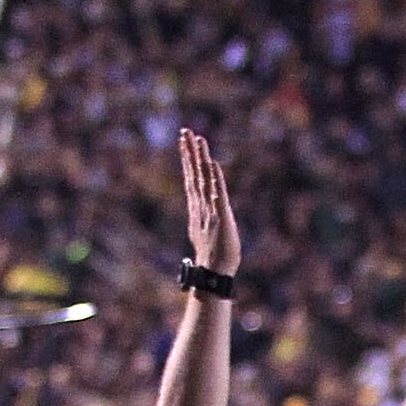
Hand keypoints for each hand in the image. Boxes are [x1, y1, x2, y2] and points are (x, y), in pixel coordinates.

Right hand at [178, 127, 239, 276]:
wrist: (214, 273)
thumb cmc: (213, 257)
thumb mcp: (207, 233)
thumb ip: (203, 220)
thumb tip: (200, 215)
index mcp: (197, 208)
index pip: (191, 179)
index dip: (188, 160)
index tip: (185, 143)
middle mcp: (200, 206)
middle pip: (193, 174)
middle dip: (189, 152)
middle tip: (185, 132)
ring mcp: (209, 210)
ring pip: (203, 179)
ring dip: (200, 158)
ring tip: (197, 138)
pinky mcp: (221, 216)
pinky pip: (217, 193)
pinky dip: (214, 178)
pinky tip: (212, 163)